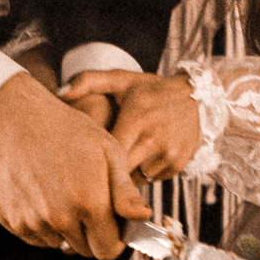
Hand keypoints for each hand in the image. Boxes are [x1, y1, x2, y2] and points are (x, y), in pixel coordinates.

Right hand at [0, 72, 149, 258]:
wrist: (14, 119)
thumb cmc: (67, 130)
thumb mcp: (108, 151)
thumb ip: (126, 192)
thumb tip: (143, 218)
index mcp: (90, 203)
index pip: (109, 250)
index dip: (115, 240)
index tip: (114, 223)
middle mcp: (61, 219)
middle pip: (85, 250)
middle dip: (92, 234)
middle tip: (89, 202)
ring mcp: (35, 222)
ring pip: (60, 243)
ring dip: (67, 229)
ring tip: (64, 192)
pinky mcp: (14, 221)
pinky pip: (37, 237)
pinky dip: (44, 225)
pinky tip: (44, 195)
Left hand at [63, 66, 201, 183]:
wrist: (199, 98)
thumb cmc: (152, 89)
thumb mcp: (122, 79)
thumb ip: (89, 81)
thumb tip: (60, 93)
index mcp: (136, 119)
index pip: (108, 153)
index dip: (94, 159)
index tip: (83, 158)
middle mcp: (154, 139)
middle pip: (119, 170)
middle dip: (106, 171)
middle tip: (93, 167)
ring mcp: (168, 155)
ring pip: (134, 179)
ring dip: (124, 174)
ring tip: (117, 162)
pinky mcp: (178, 165)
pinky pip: (150, 180)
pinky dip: (142, 174)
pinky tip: (139, 160)